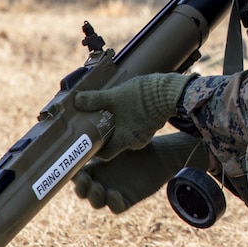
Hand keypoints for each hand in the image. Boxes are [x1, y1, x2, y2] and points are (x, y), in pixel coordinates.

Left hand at [73, 72, 194, 158]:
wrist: (171, 92)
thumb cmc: (143, 97)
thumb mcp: (114, 97)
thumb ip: (95, 100)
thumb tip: (77, 100)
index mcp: (125, 140)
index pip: (105, 154)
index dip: (95, 149)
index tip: (86, 141)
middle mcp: (136, 142)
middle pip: (115, 143)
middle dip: (105, 134)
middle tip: (94, 124)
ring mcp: (146, 133)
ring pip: (126, 133)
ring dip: (117, 125)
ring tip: (108, 113)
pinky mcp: (152, 124)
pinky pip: (135, 126)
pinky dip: (128, 120)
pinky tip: (125, 108)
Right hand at [73, 132, 209, 213]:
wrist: (159, 156)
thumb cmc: (136, 145)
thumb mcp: (118, 138)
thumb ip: (104, 133)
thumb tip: (89, 112)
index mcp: (95, 167)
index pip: (75, 175)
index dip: (69, 174)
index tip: (67, 167)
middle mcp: (101, 182)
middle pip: (82, 191)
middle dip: (80, 187)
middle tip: (84, 179)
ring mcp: (112, 192)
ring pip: (96, 202)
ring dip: (94, 196)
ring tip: (97, 187)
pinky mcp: (127, 199)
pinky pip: (116, 207)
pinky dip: (114, 202)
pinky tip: (114, 194)